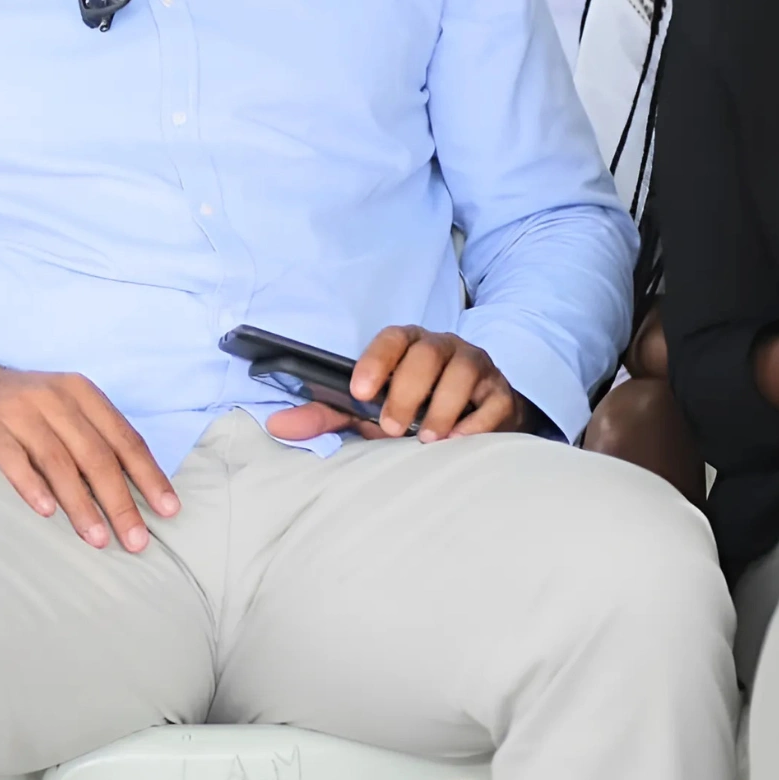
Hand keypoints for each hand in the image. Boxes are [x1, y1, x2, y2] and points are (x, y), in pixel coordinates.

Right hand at [0, 350, 178, 552]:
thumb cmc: (21, 408)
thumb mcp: (61, 410)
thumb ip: (92, 439)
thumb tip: (137, 491)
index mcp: (81, 393)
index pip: (124, 438)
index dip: (149, 475)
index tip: (169, 511)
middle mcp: (54, 397)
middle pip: (96, 455)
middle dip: (120, 501)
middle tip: (137, 541)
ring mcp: (18, 409)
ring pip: (59, 461)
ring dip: (81, 504)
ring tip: (97, 539)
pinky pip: (12, 458)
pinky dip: (31, 485)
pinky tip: (45, 512)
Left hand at [265, 326, 528, 443]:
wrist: (475, 416)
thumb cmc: (414, 408)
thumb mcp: (370, 410)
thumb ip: (329, 415)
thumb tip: (277, 424)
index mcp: (409, 344)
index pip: (394, 338)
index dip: (377, 360)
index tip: (360, 391)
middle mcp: (444, 347)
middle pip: (427, 354)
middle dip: (408, 390)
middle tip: (392, 427)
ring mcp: (477, 367)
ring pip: (463, 373)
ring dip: (443, 407)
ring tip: (428, 439)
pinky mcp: (502, 394)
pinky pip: (494, 402)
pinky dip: (476, 423)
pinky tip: (460, 441)